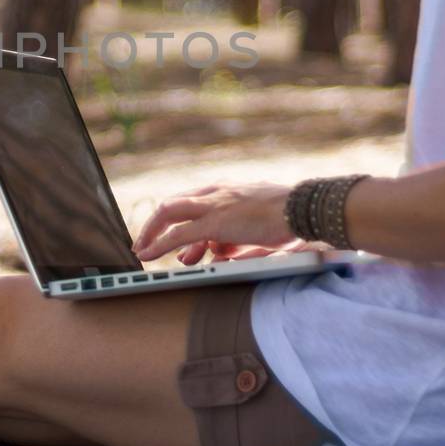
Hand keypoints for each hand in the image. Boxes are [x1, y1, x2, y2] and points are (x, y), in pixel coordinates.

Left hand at [133, 182, 312, 264]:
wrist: (303, 209)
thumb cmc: (287, 217)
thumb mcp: (255, 228)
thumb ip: (233, 240)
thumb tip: (216, 255)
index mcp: (226, 190)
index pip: (191, 202)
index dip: (176, 221)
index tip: (171, 239)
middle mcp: (215, 193)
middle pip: (173, 204)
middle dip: (155, 224)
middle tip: (144, 243)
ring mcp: (213, 205)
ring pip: (168, 213)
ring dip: (151, 232)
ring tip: (141, 250)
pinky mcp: (215, 222)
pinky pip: (179, 234)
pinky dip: (159, 244)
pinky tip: (148, 254)